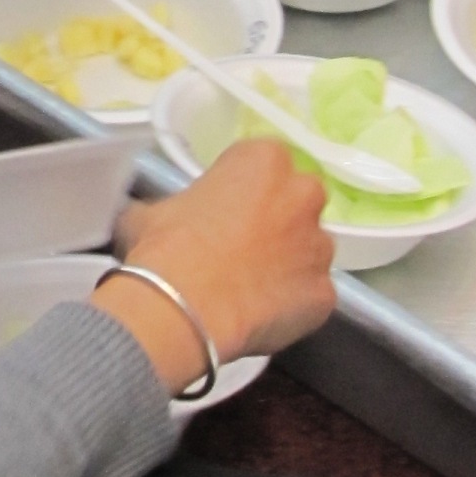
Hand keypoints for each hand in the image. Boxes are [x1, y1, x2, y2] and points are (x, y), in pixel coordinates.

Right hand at [100, 142, 335, 391]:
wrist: (181, 310)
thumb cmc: (164, 248)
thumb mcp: (150, 211)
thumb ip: (172, 205)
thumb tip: (159, 217)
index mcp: (264, 160)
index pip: (262, 163)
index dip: (242, 188)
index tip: (223, 209)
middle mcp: (303, 195)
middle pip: (298, 201)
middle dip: (277, 219)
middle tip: (242, 245)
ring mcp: (320, 247)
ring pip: (310, 250)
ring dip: (288, 262)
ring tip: (250, 286)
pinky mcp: (325, 293)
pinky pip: (310, 295)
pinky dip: (291, 304)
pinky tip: (259, 315)